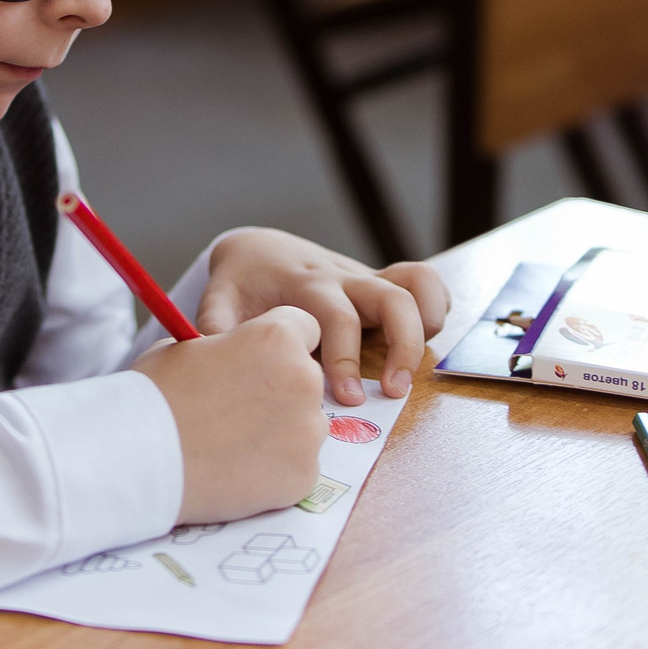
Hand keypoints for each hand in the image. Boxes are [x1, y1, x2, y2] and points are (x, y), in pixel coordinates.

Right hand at [134, 306, 326, 523]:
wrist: (139, 460)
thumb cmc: (154, 396)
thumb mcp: (183, 350)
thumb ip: (224, 350)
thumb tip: (227, 358)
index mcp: (276, 338)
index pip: (304, 328)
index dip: (279, 345)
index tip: (260, 362)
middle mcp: (303, 380)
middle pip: (306, 381)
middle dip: (281, 392)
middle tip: (239, 411)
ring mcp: (307, 431)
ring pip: (305, 427)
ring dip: (280, 433)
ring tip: (232, 445)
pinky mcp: (303, 475)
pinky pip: (297, 467)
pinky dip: (273, 471)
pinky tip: (236, 471)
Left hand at [196, 229, 450, 406]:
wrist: (259, 251)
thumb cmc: (242, 285)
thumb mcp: (221, 302)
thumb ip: (217, 327)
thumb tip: (212, 353)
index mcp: (306, 286)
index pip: (338, 317)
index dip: (346, 358)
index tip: (347, 397)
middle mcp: (344, 279)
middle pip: (392, 299)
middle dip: (400, 346)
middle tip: (392, 392)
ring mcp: (367, 279)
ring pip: (417, 285)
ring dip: (425, 328)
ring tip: (409, 374)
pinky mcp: (383, 284)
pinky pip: (425, 284)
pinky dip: (436, 309)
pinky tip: (423, 344)